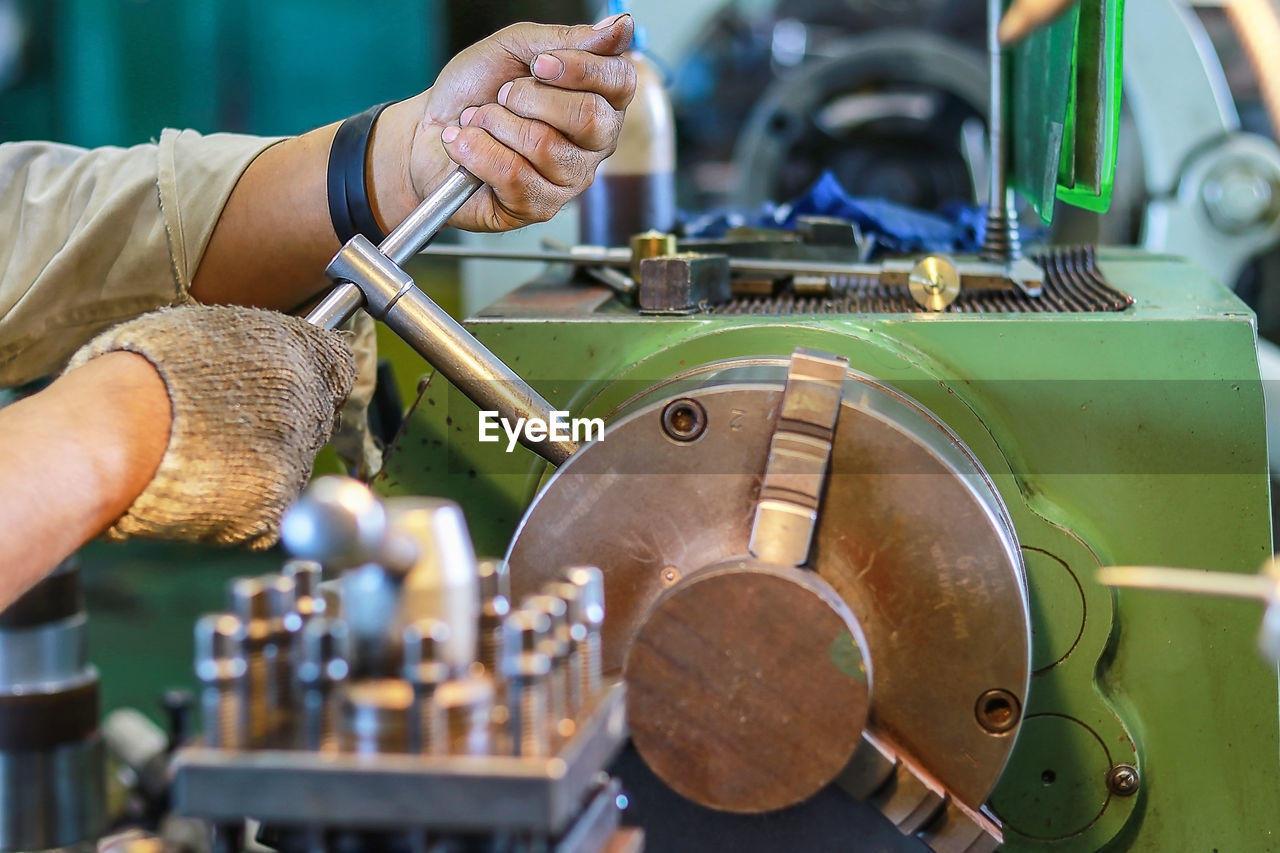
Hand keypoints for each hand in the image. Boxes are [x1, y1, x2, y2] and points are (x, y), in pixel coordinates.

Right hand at [64, 305, 356, 548]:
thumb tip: (286, 348)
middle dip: (279, 424)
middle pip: (313, 420)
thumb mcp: (208, 326)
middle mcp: (307, 408)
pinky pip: (266, 511)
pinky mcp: (272, 511)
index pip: (337, 367)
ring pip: (287, 467)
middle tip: (223, 426)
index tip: (294, 388)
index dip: (313, 379)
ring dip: (256, 466)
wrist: (110, 434)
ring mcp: (293, 462)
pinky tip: (199, 486)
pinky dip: (238, 506)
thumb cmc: (141, 372)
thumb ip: (259, 341)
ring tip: (198, 456)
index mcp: (296, 354)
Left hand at [370, 14, 636, 231]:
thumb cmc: (472, 91)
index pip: (620, 82)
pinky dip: (477, 151)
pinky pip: (514, 175)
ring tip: (480, 122)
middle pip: (588, 117)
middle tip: (503, 95)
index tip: (540, 63)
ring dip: (495, 124)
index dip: (583, 69)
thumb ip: (566, 39)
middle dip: (530, 97)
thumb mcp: (514, 48)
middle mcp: (591, 144)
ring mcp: (568, 180)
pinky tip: (468, 146)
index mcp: (597, 99)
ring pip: (544, 146)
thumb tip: (621, 28)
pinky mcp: (538, 207)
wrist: (425, 133)